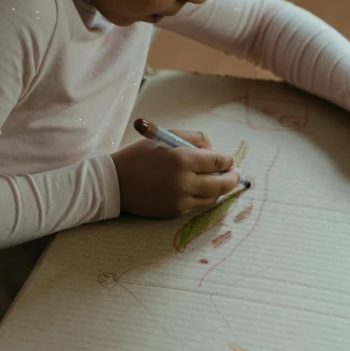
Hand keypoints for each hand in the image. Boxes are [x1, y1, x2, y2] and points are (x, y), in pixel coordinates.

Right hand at [111, 130, 240, 217]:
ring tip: (220, 180)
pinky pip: (198, 205)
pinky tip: (202, 189)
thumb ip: (193, 139)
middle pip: (222, 183)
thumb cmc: (139, 156)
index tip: (230, 159)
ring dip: (220, 189)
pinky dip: (204, 197)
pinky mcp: (175, 212)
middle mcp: (184, 181)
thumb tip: (215, 150)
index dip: (228, 160)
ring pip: (213, 197)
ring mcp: (180, 200)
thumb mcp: (165, 138)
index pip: (218, 161)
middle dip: (232, 177)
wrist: (114, 183)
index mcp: (181, 159)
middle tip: (235, 173)